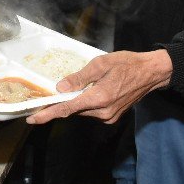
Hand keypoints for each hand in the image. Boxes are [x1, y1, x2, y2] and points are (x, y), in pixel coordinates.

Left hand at [26, 49, 171, 124]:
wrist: (151, 73)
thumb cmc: (127, 64)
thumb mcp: (100, 64)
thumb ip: (79, 78)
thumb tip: (60, 88)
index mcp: (99, 98)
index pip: (67, 109)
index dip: (48, 114)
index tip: (33, 119)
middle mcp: (103, 111)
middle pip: (73, 110)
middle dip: (60, 104)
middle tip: (48, 96)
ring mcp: (109, 116)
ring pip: (82, 111)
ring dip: (74, 102)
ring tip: (78, 86)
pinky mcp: (112, 117)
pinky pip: (91, 111)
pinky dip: (85, 103)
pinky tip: (88, 92)